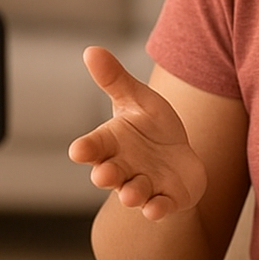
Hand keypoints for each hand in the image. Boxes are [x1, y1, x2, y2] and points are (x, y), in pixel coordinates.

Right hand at [68, 46, 207, 220]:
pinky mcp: (165, 199)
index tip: (78, 151)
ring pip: (133, 193)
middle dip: (106, 175)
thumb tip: (91, 50)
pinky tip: (156, 208)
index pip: (93, 147)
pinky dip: (156, 209)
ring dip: (131, 194)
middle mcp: (123, 167)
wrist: (180, 158)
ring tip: (131, 193)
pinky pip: (158, 207)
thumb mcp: (137, 99)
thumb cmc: (151, 127)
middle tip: (103, 175)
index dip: (86, 149)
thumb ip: (115, 80)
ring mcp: (143, 185)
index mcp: (111, 143)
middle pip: (109, 173)